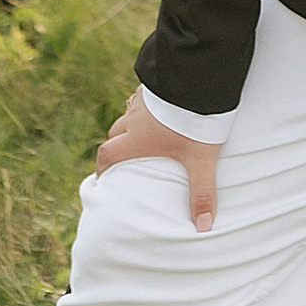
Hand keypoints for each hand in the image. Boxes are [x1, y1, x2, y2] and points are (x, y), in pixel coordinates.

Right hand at [91, 86, 219, 231]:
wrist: (199, 77)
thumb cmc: (194, 121)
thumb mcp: (200, 159)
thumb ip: (201, 193)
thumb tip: (204, 228)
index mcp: (137, 139)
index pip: (108, 154)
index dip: (102, 167)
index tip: (102, 176)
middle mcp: (134, 118)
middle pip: (115, 133)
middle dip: (117, 145)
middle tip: (124, 156)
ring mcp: (143, 98)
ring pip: (128, 113)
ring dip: (131, 124)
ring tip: (144, 132)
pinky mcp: (155, 83)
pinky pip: (143, 96)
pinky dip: (146, 106)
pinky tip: (162, 107)